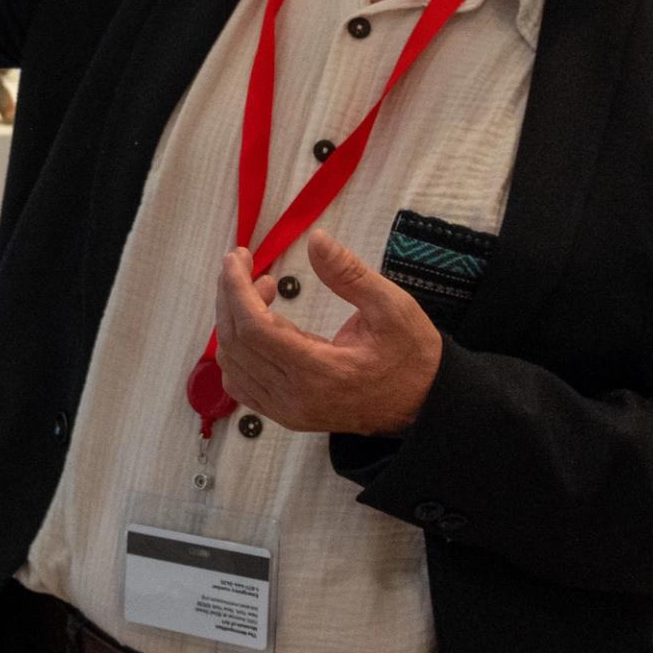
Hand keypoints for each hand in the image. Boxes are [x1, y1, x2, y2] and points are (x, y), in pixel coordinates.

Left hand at [210, 231, 442, 436]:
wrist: (423, 404)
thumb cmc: (411, 355)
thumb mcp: (392, 307)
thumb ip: (350, 274)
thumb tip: (316, 239)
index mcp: (319, 372)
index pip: (255, 329)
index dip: (237, 289)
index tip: (236, 258)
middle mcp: (294, 398)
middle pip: (236, 344)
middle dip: (230, 296)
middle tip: (242, 263)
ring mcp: (287, 411)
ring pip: (232, 364)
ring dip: (232, 321)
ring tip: (262, 289)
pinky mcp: (285, 414)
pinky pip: (242, 384)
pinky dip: (237, 350)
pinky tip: (258, 323)